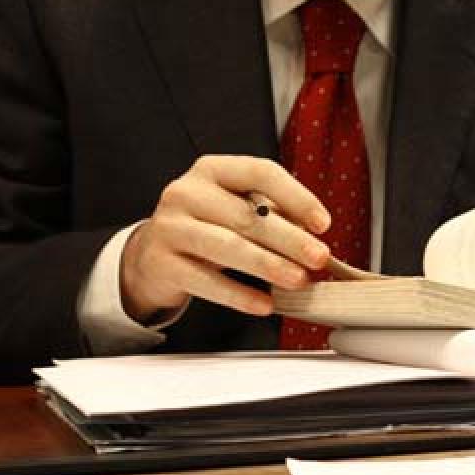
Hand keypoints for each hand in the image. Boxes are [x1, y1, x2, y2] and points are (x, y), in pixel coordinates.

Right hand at [120, 155, 331, 323]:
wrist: (151, 256)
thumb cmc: (207, 228)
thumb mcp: (235, 211)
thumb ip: (271, 214)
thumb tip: (312, 233)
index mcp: (212, 170)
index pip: (260, 173)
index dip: (297, 197)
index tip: (323, 224)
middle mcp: (187, 192)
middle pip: (248, 215)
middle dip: (290, 239)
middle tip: (320, 258)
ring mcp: (170, 227)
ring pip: (228, 246)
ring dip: (269, 265)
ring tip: (299, 280)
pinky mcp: (161, 263)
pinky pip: (206, 281)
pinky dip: (239, 295)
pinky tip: (265, 304)